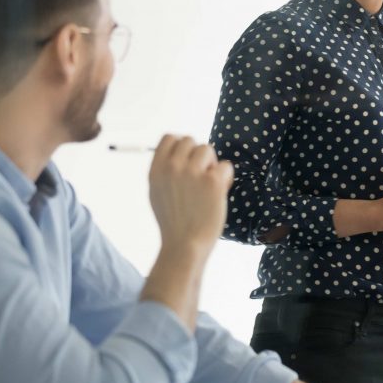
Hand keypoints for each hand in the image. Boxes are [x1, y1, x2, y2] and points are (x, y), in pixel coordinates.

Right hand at [148, 135, 233, 253]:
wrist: (185, 245)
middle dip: (198, 156)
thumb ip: (166, 171)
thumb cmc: (174, 222)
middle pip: (191, 141)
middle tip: (200, 177)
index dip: (182, 146)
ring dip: (212, 164)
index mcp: (156, 170)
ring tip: (208, 186)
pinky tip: (220, 192)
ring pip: (208, 149)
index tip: (188, 160)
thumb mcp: (157, 192)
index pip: (169, 137)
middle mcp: (172, 167)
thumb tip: (180, 152)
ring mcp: (192, 173)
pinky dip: (226, 177)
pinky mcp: (212, 181)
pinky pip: (225, 165)